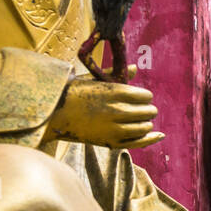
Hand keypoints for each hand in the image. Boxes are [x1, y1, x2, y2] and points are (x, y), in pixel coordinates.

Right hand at [48, 79, 163, 148]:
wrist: (51, 114)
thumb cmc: (72, 93)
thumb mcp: (93, 79)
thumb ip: (116, 75)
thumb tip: (135, 68)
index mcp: (114, 92)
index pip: (145, 96)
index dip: (144, 97)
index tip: (140, 98)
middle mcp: (117, 110)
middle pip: (148, 111)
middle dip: (147, 109)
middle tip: (141, 109)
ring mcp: (114, 128)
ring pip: (145, 126)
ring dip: (146, 123)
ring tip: (140, 120)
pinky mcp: (110, 142)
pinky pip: (138, 142)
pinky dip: (150, 138)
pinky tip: (159, 135)